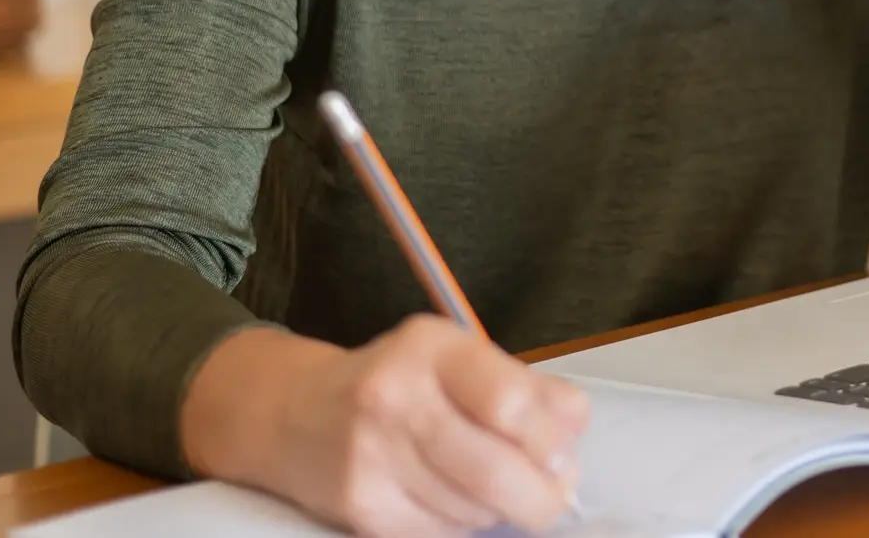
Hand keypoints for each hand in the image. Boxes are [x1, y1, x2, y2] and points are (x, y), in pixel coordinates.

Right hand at [181, 317, 588, 537]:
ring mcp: (371, 456)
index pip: (509, 403)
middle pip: (494, 471)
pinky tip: (456, 504)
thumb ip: (528, 389)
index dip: (550, 442)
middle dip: (539, 498)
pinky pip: (439, 534)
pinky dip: (463, 527)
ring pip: (471, 510)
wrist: (296, 414)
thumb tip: (572, 438)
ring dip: (500, 511)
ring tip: (496, 492)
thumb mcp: (462, 360)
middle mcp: (396, 397)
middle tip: (552, 500)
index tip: (565, 460)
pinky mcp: (360, 507)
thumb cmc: (402, 383)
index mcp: (433, 348)